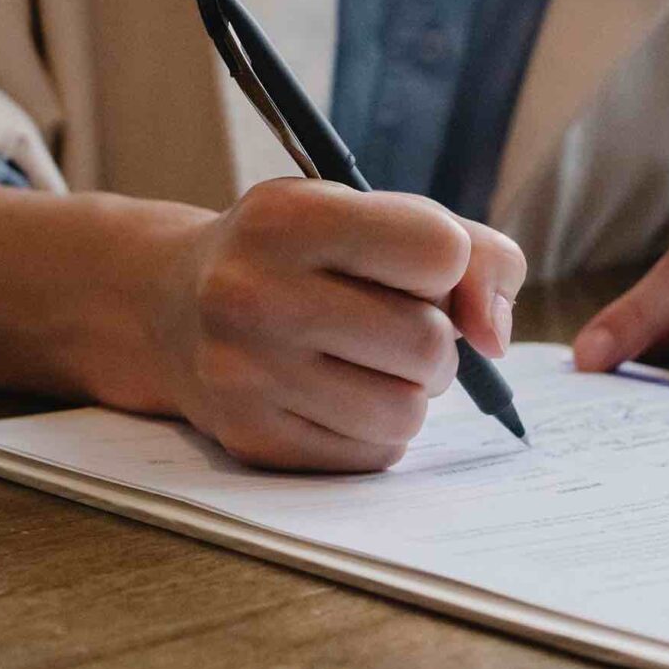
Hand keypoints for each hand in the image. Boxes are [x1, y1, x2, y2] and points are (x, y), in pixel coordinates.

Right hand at [149, 180, 524, 472]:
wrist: (173, 307)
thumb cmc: (299, 256)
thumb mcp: (369, 214)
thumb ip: (470, 251)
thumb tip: (496, 335)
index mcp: (288, 217)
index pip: (439, 251)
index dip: (449, 265)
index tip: (417, 269)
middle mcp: (253, 293)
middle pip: (428, 342)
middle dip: (437, 340)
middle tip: (401, 327)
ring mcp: (244, 373)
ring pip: (406, 410)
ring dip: (411, 392)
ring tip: (373, 364)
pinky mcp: (251, 438)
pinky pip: (373, 454)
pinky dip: (377, 430)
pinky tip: (339, 396)